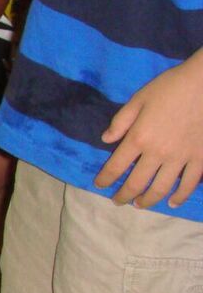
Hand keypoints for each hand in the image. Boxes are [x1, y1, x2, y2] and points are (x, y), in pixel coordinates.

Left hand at [93, 55, 202, 207]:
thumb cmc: (169, 87)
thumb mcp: (138, 99)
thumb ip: (121, 122)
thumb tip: (105, 140)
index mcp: (139, 138)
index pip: (116, 166)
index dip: (105, 179)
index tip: (100, 185)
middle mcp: (158, 153)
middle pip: (137, 182)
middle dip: (124, 195)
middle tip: (118, 201)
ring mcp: (181, 158)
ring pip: (161, 188)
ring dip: (148, 200)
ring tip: (140, 205)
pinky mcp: (200, 158)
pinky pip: (189, 183)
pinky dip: (180, 196)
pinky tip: (172, 202)